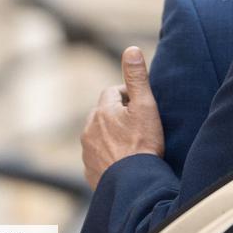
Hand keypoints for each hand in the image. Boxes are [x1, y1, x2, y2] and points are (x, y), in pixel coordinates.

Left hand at [81, 46, 164, 189]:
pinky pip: (97, 155)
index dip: (129, 95)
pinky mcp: (89, 170)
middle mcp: (89, 129)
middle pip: (103, 112)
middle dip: (117, 114)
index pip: (113, 92)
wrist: (133, 184)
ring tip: (132, 143)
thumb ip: (137, 77)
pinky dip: (108, 154)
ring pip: (98, 134)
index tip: (142, 105)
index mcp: (102, 111)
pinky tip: (123, 160)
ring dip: (111, 134)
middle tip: (138, 124)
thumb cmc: (143, 143)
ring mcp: (87, 151)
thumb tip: (130, 48)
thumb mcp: (145, 106)